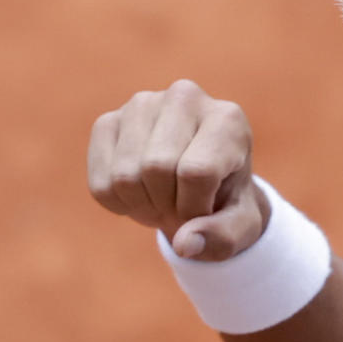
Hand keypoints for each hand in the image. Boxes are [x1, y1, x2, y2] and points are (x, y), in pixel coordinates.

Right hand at [86, 79, 269, 260]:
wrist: (201, 184)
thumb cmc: (225, 201)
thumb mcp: (241, 225)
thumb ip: (223, 237)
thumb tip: (184, 244)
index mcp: (227, 119)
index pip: (196, 171)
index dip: (195, 207)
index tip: (205, 211)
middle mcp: (184, 97)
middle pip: (156, 168)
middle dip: (167, 205)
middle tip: (180, 207)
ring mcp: (141, 104)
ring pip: (125, 175)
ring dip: (143, 206)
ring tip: (163, 199)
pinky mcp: (108, 121)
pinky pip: (100, 183)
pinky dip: (119, 204)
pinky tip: (140, 192)